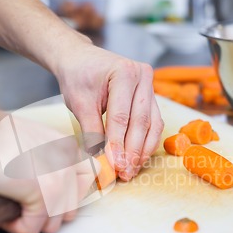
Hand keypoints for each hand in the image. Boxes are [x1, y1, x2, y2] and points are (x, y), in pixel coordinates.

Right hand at [0, 105, 98, 232]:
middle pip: (68, 210)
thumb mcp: (35, 141)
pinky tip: (6, 209)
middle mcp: (70, 168)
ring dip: (31, 220)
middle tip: (25, 201)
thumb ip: (50, 161)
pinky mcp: (44, 200)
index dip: (63, 195)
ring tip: (14, 203)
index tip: (46, 195)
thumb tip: (46, 183)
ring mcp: (59, 185)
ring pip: (53, 225)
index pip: (83, 184)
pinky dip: (16, 225)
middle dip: (46, 211)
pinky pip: (32, 230)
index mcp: (69, 150)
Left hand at [57, 42, 163, 180]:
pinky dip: (147, 142)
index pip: (121, 116)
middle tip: (125, 173)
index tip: (114, 165)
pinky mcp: (151, 97)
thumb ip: (91, 131)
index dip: (117, 143)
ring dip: (143, 150)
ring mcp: (150, 86)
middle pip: (141, 122)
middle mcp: (142, 77)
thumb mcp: (79, 103)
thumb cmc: (78, 76)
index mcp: (124, 72)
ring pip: (152, 124)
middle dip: (132, 151)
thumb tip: (100, 161)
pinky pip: (154, 123)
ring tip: (132, 170)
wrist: (81, 59)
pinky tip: (138, 158)